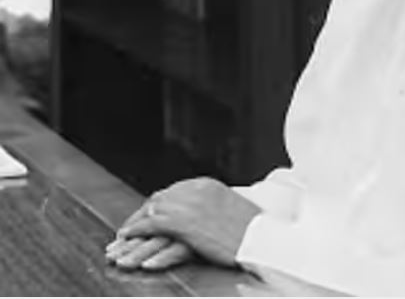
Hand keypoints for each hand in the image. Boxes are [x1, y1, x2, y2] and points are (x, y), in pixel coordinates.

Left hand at [115, 177, 260, 266]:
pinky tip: (128, 240)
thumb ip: (212, 206)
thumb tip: (200, 215)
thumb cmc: (251, 229)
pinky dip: (138, 232)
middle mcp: (195, 191)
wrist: (261, 237)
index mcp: (206, 186)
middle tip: (127, 231)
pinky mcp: (185, 223)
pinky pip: (153, 226)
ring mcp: (189, 205)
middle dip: (141, 216)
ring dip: (134, 227)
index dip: (156, 207)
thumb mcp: (230, 209)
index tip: (146, 217)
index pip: (172, 192)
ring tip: (121, 240)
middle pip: (159, 200)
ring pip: (152, 213)